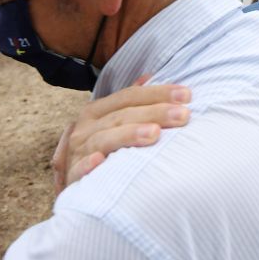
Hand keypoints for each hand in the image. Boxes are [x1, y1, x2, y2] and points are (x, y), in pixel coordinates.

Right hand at [51, 78, 191, 190]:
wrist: (71, 183)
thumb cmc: (101, 149)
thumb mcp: (111, 122)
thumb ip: (129, 101)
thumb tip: (149, 77)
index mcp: (97, 111)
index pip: (129, 97)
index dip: (158, 93)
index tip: (187, 95)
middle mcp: (86, 128)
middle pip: (121, 116)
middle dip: (154, 113)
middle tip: (183, 115)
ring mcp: (78, 152)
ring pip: (104, 139)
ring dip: (128, 135)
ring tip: (155, 133)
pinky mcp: (74, 178)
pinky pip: (79, 171)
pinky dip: (87, 165)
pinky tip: (100, 162)